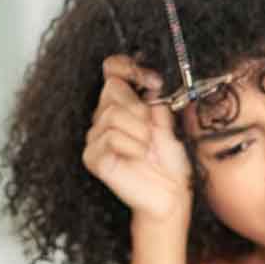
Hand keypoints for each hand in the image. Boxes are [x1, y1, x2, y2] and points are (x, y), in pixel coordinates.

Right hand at [81, 54, 192, 233]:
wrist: (171, 195)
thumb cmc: (171, 163)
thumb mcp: (168, 123)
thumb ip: (156, 100)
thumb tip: (149, 79)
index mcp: (123, 105)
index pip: (112, 69)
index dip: (129, 68)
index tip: (155, 81)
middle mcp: (105, 118)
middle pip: (111, 88)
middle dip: (139, 107)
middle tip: (152, 130)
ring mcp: (96, 138)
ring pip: (112, 114)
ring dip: (139, 132)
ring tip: (147, 148)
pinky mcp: (93, 158)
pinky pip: (109, 138)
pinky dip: (131, 146)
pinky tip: (138, 157)